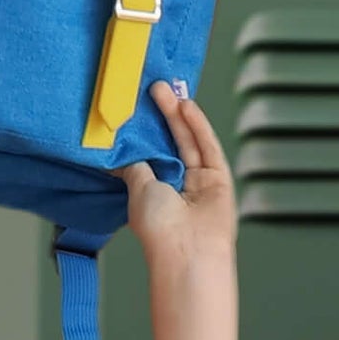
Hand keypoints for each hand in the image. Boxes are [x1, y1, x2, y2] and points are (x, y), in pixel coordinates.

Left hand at [124, 77, 236, 298]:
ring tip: (165, 90)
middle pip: (172, 142)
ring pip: (190, 142)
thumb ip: (134, 164)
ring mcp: (200, 181)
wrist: (187, 251)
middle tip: (152, 88)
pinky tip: (186, 106)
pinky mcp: (220, 179)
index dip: (147, 129)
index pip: (153, 151)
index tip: (138, 105)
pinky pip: (208, 147)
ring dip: (179, 116)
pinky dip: (198, 127)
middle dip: (162, 115)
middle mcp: (179, 184)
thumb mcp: (138, 187)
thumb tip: (118, 148)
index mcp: (156, 189)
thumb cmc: (159, 226)